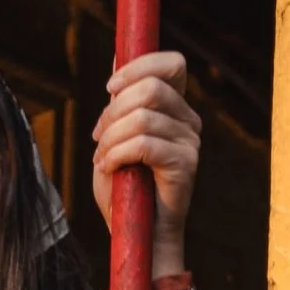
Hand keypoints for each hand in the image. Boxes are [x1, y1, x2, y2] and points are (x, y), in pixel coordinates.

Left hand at [90, 51, 198, 277]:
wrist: (137, 233)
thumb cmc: (124, 188)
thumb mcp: (115, 135)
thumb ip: (120, 100)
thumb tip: (117, 56)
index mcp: (175, 108)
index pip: (172, 63)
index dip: (138, 66)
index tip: (109, 88)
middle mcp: (189, 121)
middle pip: (152, 87)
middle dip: (114, 109)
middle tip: (98, 136)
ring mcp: (191, 142)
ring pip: (142, 116)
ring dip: (111, 137)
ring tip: (102, 159)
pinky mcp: (186, 164)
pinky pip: (144, 144)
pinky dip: (117, 154)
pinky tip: (109, 168)